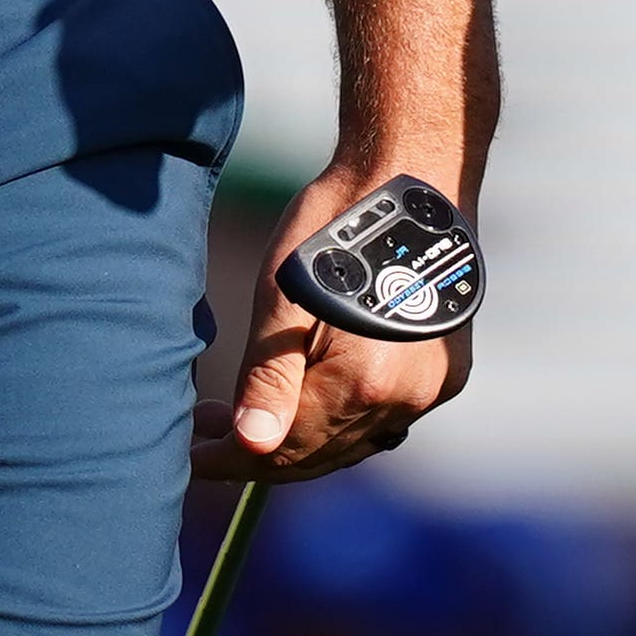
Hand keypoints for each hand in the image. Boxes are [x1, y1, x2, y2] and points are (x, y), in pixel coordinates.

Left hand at [198, 157, 473, 483]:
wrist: (409, 177)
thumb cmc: (334, 225)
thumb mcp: (283, 295)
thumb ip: (268, 376)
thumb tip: (251, 445)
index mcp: (363, 381)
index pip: (285, 450)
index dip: (230, 458)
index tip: (189, 456)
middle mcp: (406, 398)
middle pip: (319, 455)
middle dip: (258, 451)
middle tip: (207, 428)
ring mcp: (432, 389)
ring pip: (350, 442)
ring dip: (299, 438)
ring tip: (246, 415)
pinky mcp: (445, 375)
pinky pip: (381, 419)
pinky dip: (339, 420)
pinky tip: (306, 398)